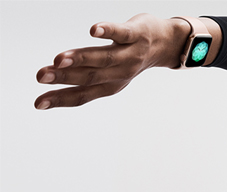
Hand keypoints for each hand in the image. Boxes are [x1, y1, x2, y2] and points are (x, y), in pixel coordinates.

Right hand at [34, 13, 188, 108]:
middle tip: (40, 76)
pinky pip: (121, 33)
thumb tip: (55, 76)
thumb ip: (87, 74)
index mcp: (112, 85)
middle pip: (90, 77)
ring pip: (104, 58)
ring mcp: (130, 54)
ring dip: (81, 59)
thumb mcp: (111, 71)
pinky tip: (93, 30)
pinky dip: (108, 32)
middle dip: (64, 78)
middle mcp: (121, 73)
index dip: (61, 100)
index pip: (83, 95)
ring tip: (59, 59)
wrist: (167, 43)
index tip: (38, 103)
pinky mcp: (136, 34)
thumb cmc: (131, 56)